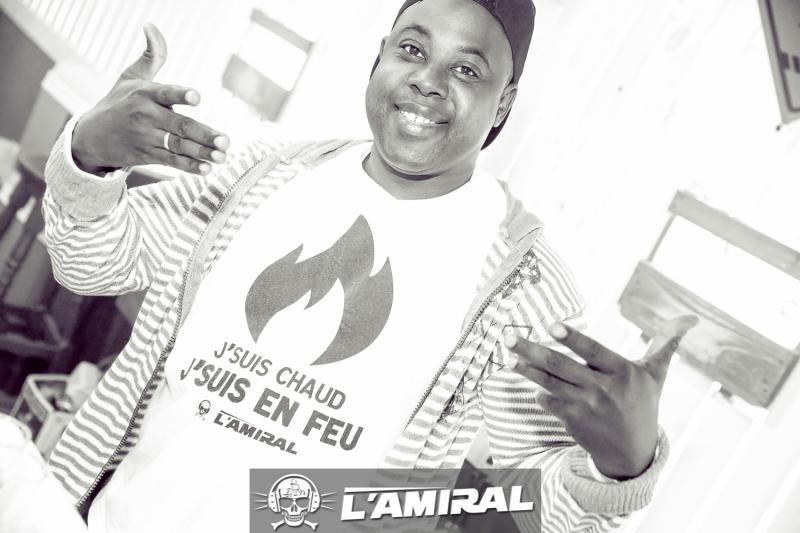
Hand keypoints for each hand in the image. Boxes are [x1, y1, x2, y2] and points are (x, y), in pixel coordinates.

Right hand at [72, 23, 229, 175]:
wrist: (90, 136)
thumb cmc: (118, 102)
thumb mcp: (131, 77)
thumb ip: (151, 55)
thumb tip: (151, 26)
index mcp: (144, 93)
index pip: (165, 93)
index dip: (181, 95)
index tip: (197, 97)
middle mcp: (145, 116)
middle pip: (179, 125)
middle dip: (204, 134)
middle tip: (225, 141)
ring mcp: (146, 137)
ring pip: (178, 146)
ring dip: (201, 153)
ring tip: (222, 157)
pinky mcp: (146, 155)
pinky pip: (171, 162)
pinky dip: (189, 166)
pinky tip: (206, 169)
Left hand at [505, 315, 697, 479]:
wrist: (634, 453)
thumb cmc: (643, 405)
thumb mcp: (655, 375)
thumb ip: (666, 344)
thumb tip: (691, 320)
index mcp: (622, 372)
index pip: (592, 350)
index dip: (571, 339)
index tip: (551, 327)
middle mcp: (603, 390)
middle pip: (560, 365)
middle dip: (531, 351)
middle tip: (508, 338)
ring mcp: (586, 407)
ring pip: (550, 383)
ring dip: (527, 370)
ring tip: (510, 357)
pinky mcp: (573, 422)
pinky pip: (549, 403)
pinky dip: (540, 394)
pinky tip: (532, 385)